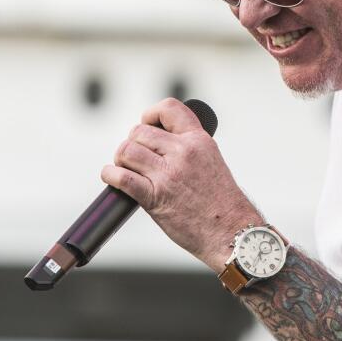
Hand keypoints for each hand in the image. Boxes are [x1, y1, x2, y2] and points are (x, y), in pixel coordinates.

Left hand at [101, 98, 261, 272]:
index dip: (151, 114)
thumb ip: (188, 148)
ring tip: (126, 169)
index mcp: (199, 141)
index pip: (169, 109)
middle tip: (136, 159)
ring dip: (121, 160)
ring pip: (127, 151)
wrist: (230, 231)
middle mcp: (184, 153)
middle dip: (132, 143)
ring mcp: (169, 174)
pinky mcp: (155, 197)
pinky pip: (122, 177)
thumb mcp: (211, 161)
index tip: (147, 124)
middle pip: (140, 132)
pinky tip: (112, 178)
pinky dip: (111, 175)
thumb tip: (159, 143)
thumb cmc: (221, 203)